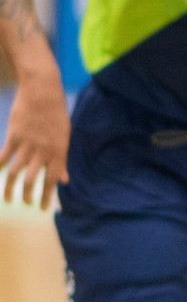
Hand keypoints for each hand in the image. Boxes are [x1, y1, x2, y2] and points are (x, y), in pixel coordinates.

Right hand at [0, 80, 69, 209]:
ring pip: (15, 172)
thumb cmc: (56, 115)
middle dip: (28, 195)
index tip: (43, 209)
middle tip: (25, 204)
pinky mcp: (13, 135)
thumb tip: (64, 181)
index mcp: (58, 151)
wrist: (43, 92)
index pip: (52, 180)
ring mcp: (27, 143)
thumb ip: (62, 160)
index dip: (48, 196)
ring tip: (9, 199)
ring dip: (11, 188)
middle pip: (32, 179)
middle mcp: (43, 150)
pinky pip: (4, 156)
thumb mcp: (64, 137)